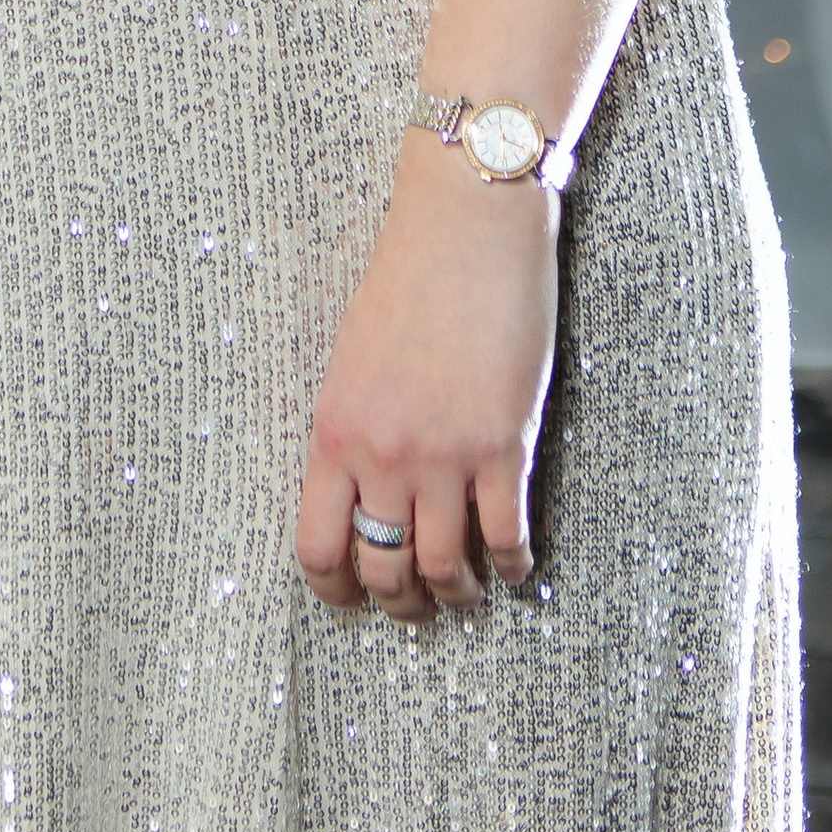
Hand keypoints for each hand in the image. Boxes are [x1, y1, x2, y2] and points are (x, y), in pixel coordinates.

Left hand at [295, 128, 558, 621]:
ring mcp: (445, 455)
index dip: (335, 591)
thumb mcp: (353, 359)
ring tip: (468, 590)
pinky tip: (514, 567)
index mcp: (334, 430)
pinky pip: (508, 538)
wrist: (466, 225)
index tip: (352, 601)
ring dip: (458, 594)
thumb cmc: (408, 279)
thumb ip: (354, 429)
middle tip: (419, 606)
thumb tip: (362, 495)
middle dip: (401, 603)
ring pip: (446, 569)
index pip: (317, 547)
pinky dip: (512, 567)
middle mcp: (382, 454)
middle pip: (383, 570)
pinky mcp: (504, 446)